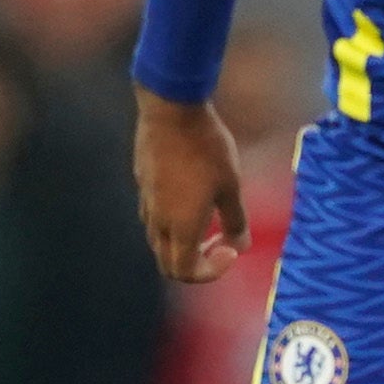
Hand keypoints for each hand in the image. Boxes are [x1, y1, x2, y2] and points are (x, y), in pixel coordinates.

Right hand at [133, 89, 246, 283]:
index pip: (184, 271)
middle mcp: (157, 220)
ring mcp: (146, 201)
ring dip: (183, 243)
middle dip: (196, 263)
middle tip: (220, 243)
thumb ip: (235, 220)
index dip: (210, 272)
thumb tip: (241, 246)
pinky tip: (192, 199)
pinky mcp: (142, 184)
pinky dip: (173, 223)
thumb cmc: (207, 149)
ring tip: (209, 223)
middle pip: (167, 262)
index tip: (230, 251)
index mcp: (180, 227)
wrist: (171, 111)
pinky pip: (154, 217)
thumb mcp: (232, 185)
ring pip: (159, 240)